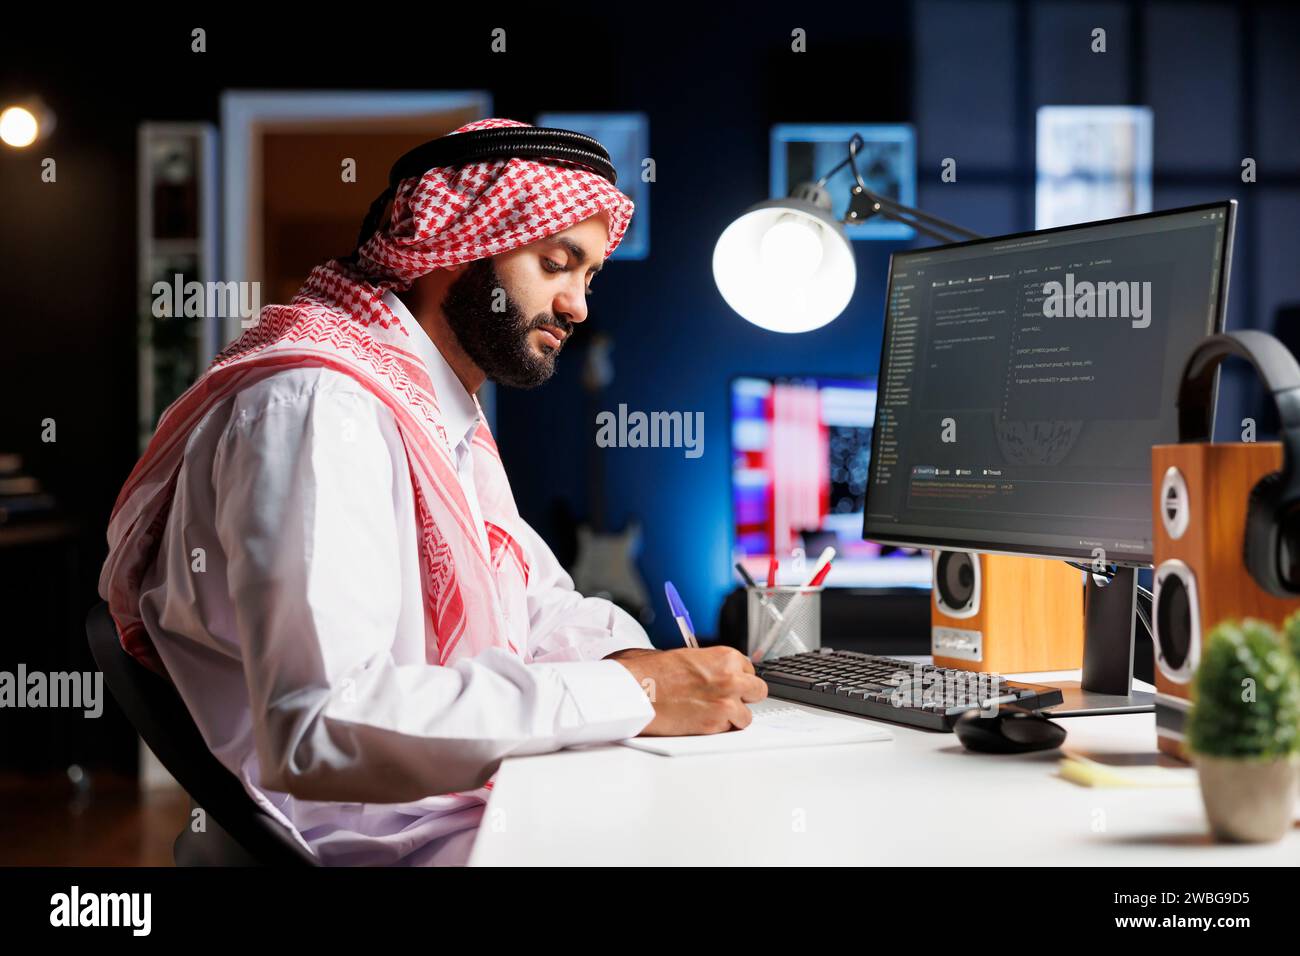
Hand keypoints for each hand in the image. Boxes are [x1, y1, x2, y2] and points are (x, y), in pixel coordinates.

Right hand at [610, 646, 768, 735]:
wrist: (632, 692)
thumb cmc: (647, 672)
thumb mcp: (681, 654)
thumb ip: (704, 663)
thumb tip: (706, 671)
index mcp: (724, 657)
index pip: (749, 669)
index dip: (736, 677)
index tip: (727, 682)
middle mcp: (730, 679)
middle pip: (758, 691)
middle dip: (743, 696)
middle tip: (726, 699)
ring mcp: (725, 704)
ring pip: (746, 716)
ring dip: (732, 717)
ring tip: (710, 714)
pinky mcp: (715, 726)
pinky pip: (729, 731)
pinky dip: (718, 730)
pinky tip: (701, 722)